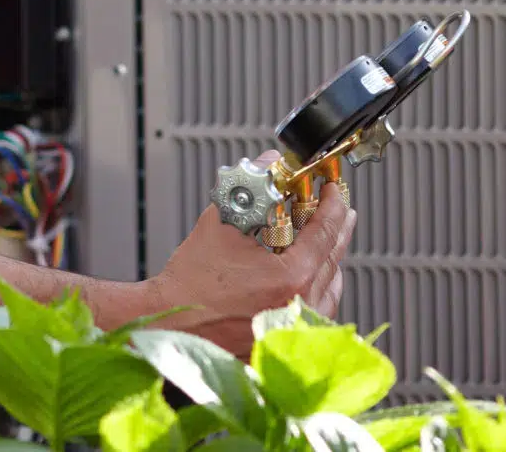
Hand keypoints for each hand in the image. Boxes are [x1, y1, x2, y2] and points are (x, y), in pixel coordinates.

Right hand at [137, 153, 354, 357]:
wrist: (171, 324)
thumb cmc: (190, 285)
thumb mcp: (221, 224)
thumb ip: (251, 188)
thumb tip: (268, 164)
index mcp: (291, 279)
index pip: (326, 232)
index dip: (332, 204)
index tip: (333, 190)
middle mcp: (301, 308)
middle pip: (333, 258)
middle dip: (334, 227)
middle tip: (334, 206)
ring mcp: (296, 328)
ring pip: (330, 287)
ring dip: (328, 258)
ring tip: (321, 238)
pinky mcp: (287, 340)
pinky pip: (318, 310)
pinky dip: (318, 287)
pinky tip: (310, 275)